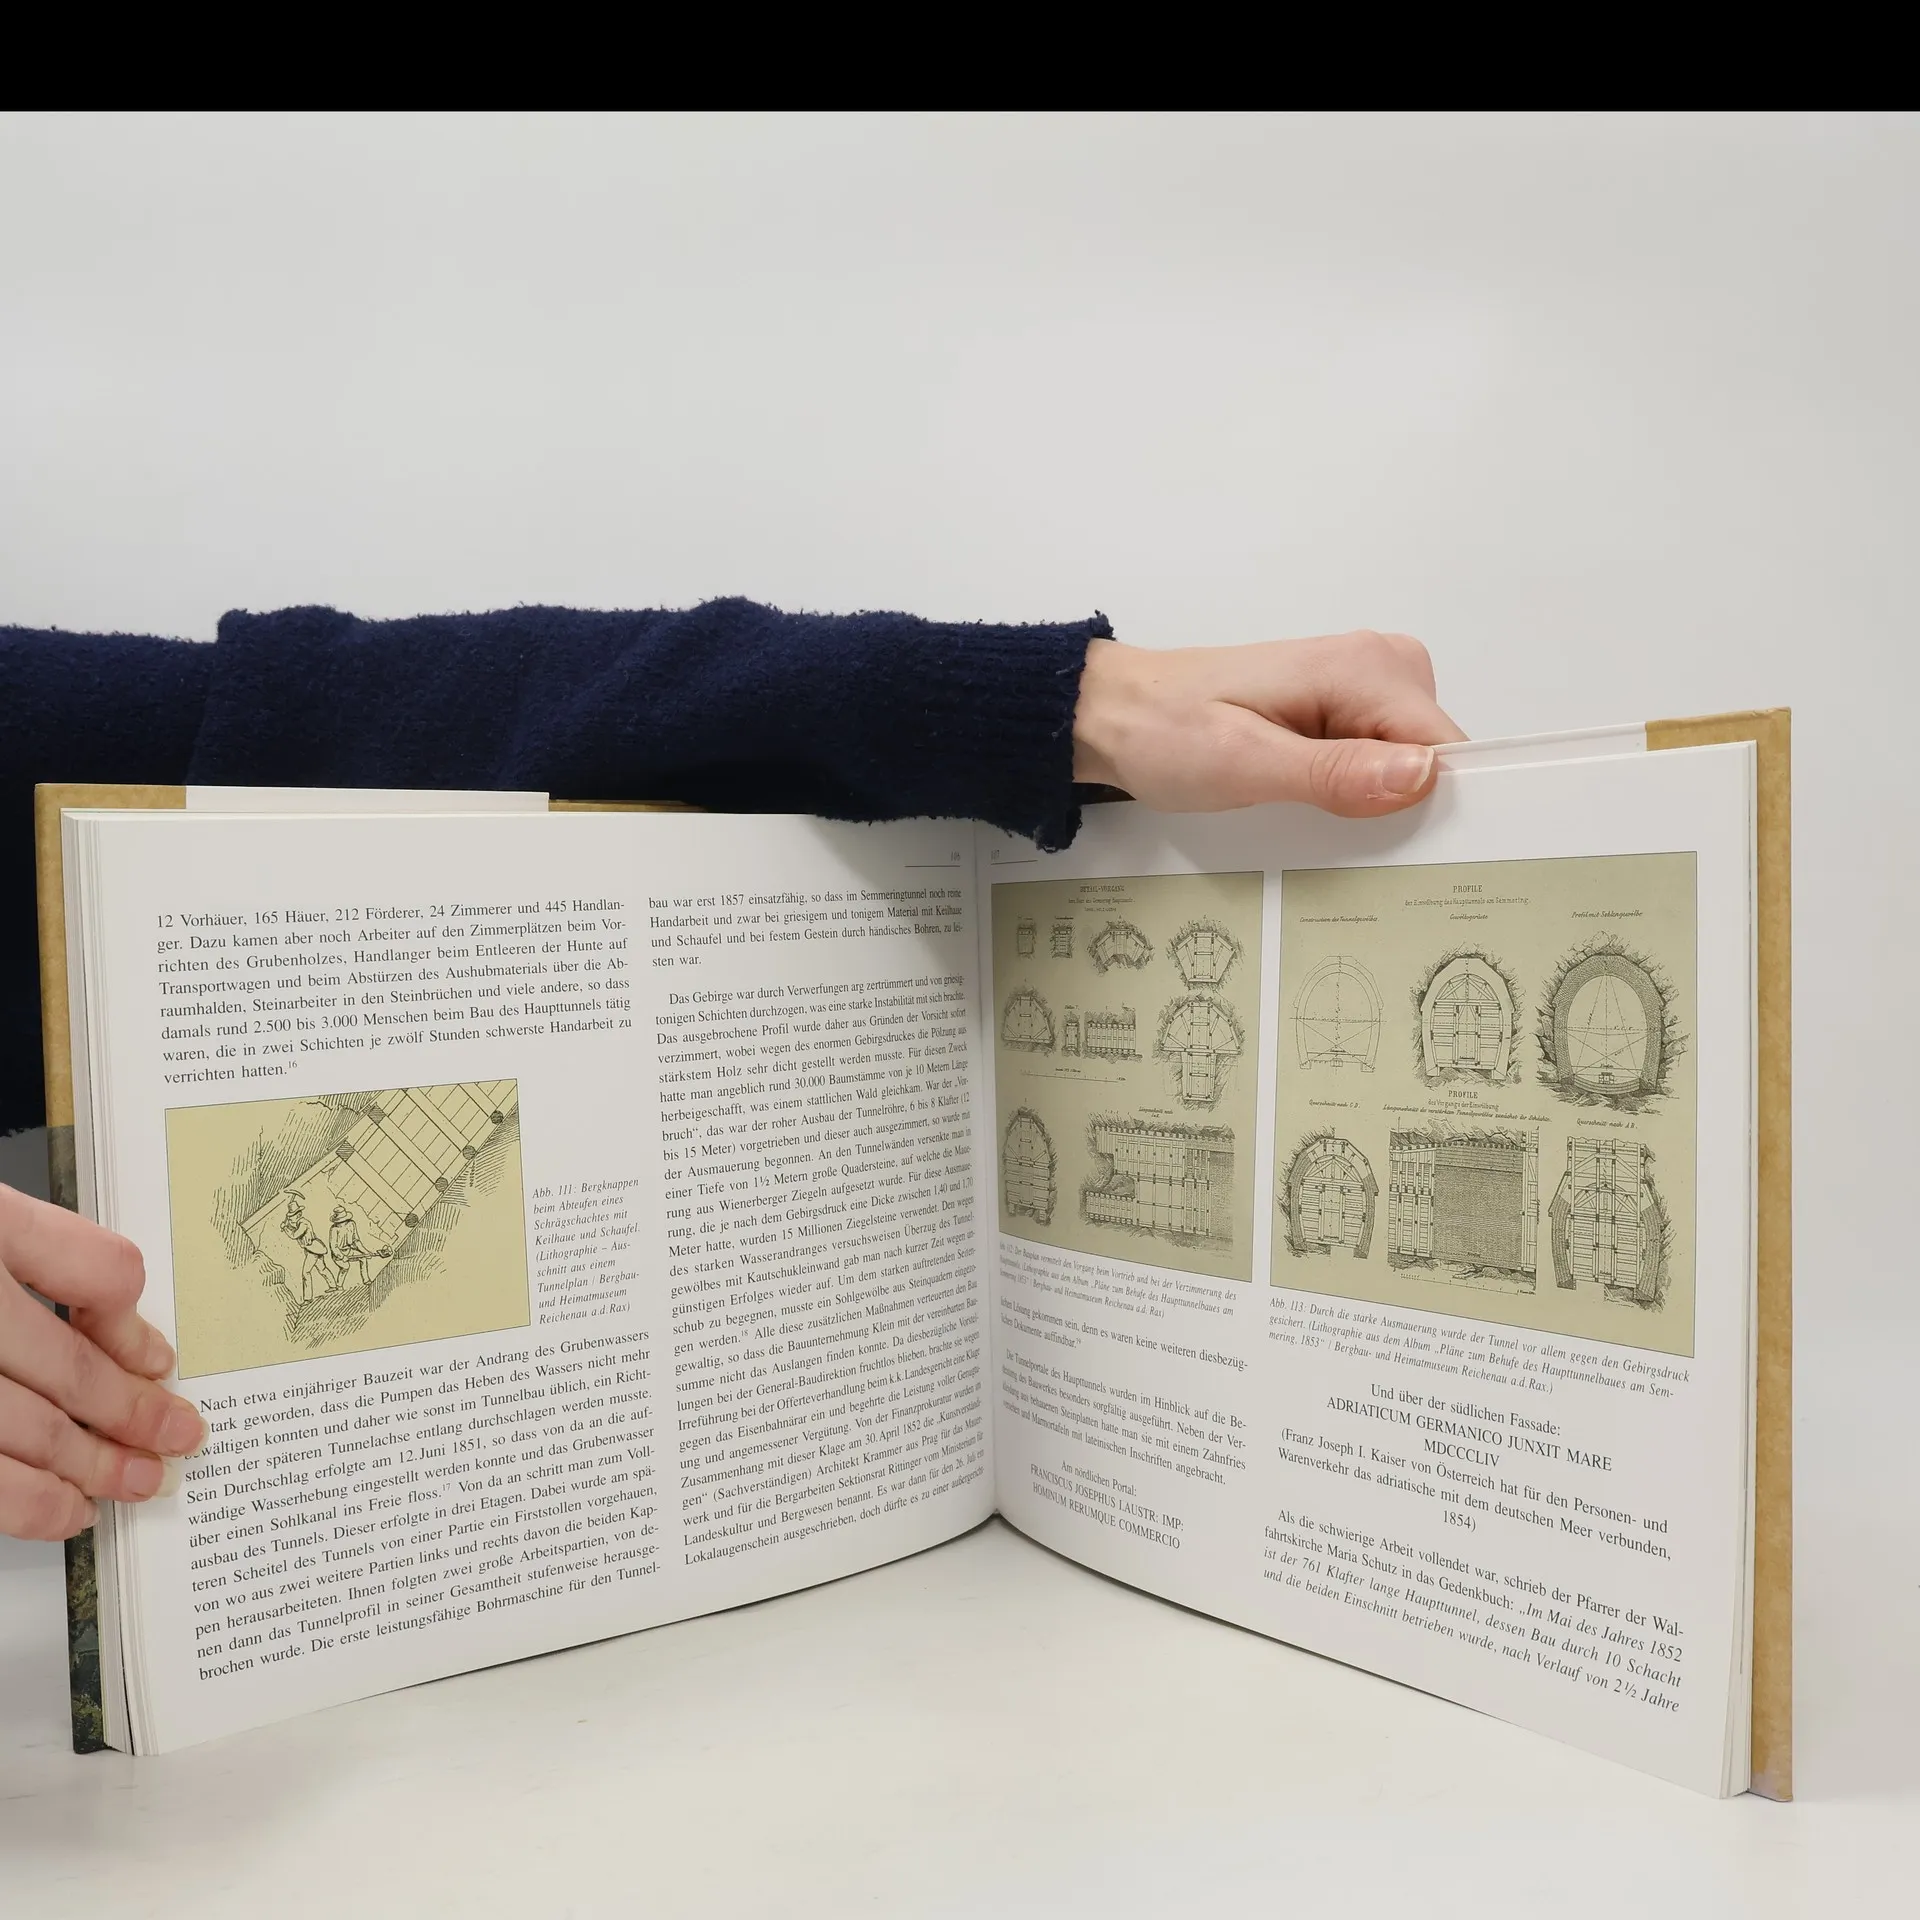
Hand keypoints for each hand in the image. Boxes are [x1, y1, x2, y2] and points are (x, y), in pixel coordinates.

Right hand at [1, 1185, 205, 1539]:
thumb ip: (42, 1255)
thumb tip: (112, 1301)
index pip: (100, 1271)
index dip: (134, 1322)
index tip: (158, 1357)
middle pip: (72, 1367)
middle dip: (138, 1410)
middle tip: (183, 1434)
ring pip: (35, 1431)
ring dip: (97, 1466)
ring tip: (140, 1482)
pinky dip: (30, 1503)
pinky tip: (65, 1510)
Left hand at [1072, 631, 1466, 816]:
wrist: (1115, 713)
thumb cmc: (1167, 734)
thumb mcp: (1246, 764)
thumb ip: (1335, 773)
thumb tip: (1422, 776)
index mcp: (1363, 668)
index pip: (1446, 747)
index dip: (1434, 804)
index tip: (1402, 848)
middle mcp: (1376, 663)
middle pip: (1435, 754)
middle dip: (1400, 803)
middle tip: (1336, 833)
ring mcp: (1359, 683)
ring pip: (1409, 759)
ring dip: (1373, 798)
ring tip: (1313, 816)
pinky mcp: (1340, 705)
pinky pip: (1378, 754)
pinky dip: (1355, 785)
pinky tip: (1312, 802)